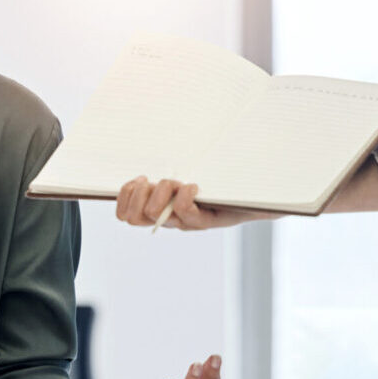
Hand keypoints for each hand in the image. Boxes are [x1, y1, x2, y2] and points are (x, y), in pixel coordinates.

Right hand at [114, 176, 270, 229]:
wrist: (254, 196)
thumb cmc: (217, 181)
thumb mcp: (186, 174)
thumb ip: (166, 171)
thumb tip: (141, 154)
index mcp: (158, 211)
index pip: (123, 214)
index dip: (124, 196)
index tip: (141, 179)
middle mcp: (168, 221)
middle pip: (133, 216)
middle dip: (139, 193)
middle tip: (156, 181)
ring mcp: (185, 224)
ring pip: (154, 212)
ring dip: (163, 189)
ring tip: (180, 182)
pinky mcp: (205, 223)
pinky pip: (184, 210)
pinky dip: (185, 194)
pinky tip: (195, 186)